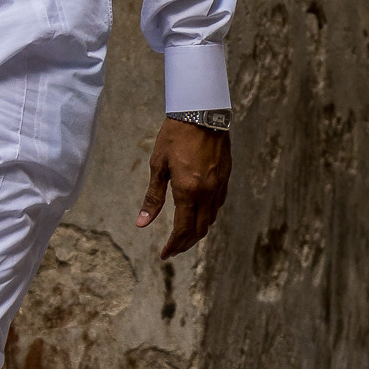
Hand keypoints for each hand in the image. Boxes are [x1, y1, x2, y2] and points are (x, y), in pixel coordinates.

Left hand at [139, 117, 232, 257]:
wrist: (202, 113)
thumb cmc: (175, 136)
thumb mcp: (158, 166)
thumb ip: (153, 198)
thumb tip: (142, 224)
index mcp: (188, 191)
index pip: (182, 229)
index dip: (173, 246)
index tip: (164, 255)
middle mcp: (207, 193)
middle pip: (199, 230)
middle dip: (185, 244)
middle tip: (173, 249)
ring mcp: (219, 186)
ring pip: (211, 220)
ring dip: (197, 231)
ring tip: (183, 235)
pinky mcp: (226, 178)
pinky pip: (218, 205)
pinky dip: (208, 216)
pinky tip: (198, 214)